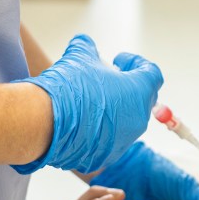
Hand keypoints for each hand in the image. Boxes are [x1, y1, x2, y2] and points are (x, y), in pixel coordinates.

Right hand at [12, 34, 162, 173]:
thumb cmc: (69, 88)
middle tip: (106, 79)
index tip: (119, 60)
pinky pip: (110, 139)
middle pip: (141, 99)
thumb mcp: (79, 57)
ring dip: (114, 109)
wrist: (46, 124)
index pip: (152, 74)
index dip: (137, 64)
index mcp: (139, 92)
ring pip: (126, 121)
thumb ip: (87, 48)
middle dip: (126, 87)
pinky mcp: (107, 156)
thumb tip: (84, 43)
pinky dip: (101, 129)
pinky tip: (81, 121)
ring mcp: (124, 140)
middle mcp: (138, 119)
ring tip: (90, 100)